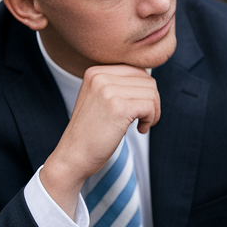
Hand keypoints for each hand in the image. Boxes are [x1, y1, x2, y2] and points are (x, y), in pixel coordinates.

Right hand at [41, 66, 160, 216]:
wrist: (73, 156)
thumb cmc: (91, 133)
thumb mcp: (100, 99)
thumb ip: (118, 86)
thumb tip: (150, 80)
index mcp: (95, 72)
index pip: (136, 70)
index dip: (144, 91)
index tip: (139, 109)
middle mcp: (100, 76)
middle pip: (147, 80)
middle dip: (152, 101)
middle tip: (144, 119)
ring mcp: (108, 90)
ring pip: (151, 93)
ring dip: (153, 112)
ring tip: (142, 124)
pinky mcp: (118, 107)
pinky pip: (150, 106)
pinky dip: (151, 119)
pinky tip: (140, 129)